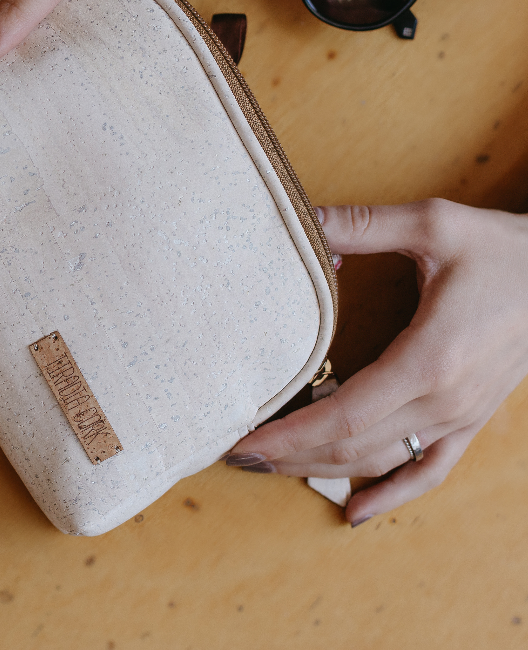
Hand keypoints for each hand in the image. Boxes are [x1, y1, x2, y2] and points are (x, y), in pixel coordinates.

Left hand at [226, 200, 527, 525]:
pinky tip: (356, 514)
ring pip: (382, 461)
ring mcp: (460, 417)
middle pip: (353, 447)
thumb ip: (363, 224)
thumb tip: (305, 222)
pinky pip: (429, 471)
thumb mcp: (434, 224)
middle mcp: (444, 400)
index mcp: (429, 360)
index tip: (243, 440)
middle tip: (235, 453)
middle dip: (290, 454)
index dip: (290, 435)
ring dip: (323, 471)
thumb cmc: (505, 250)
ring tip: (270, 467)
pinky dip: (391, 495)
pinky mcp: (471, 419)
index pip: (344, 416)